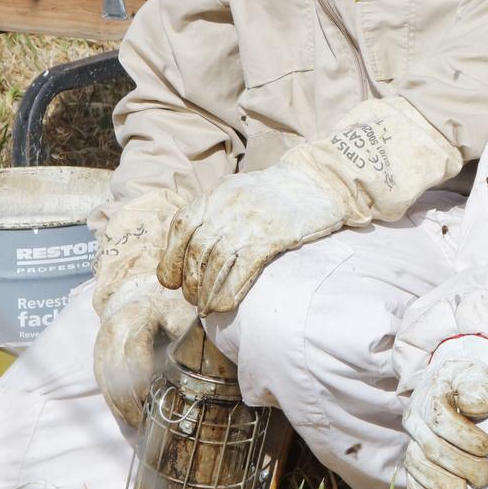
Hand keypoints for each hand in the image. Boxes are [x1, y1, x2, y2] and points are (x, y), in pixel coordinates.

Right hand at [92, 277, 196, 425]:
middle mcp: (115, 328)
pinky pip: (102, 383)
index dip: (140, 372)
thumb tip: (210, 362)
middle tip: (145, 422)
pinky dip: (114, 402)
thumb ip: (190, 334)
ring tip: (138, 425)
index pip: (135, 346)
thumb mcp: (183, 313)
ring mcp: (103, 342)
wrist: (138, 295)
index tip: (148, 396)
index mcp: (139, 314)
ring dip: (120, 405)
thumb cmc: (169, 307)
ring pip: (106, 379)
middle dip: (129, 398)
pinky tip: (127, 417)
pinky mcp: (98, 355)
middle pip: (116, 368)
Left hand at [156, 164, 345, 313]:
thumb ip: (213, 212)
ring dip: (205, 292)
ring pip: (214, 265)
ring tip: (205, 307)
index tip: (172, 280)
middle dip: (190, 282)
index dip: (170, 258)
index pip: (180, 227)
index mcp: (216, 194)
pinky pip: (241, 271)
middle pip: (196, 251)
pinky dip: (227, 293)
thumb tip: (189, 248)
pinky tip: (222, 306)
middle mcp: (227, 207)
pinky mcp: (271, 238)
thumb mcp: (237, 190)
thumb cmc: (276, 192)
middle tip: (192, 299)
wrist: (317, 181)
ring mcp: (248, 223)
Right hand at [401, 336, 487, 488]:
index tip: (487, 448)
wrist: (452, 381)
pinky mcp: (413, 456)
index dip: (464, 436)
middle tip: (483, 478)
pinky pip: (411, 477)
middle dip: (459, 466)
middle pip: (432, 448)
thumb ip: (478, 388)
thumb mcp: (479, 375)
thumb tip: (473, 408)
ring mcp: (412, 439)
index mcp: (431, 395)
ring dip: (440, 484)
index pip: (440, 419)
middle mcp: (415, 418)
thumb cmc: (470, 380)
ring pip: (419, 466)